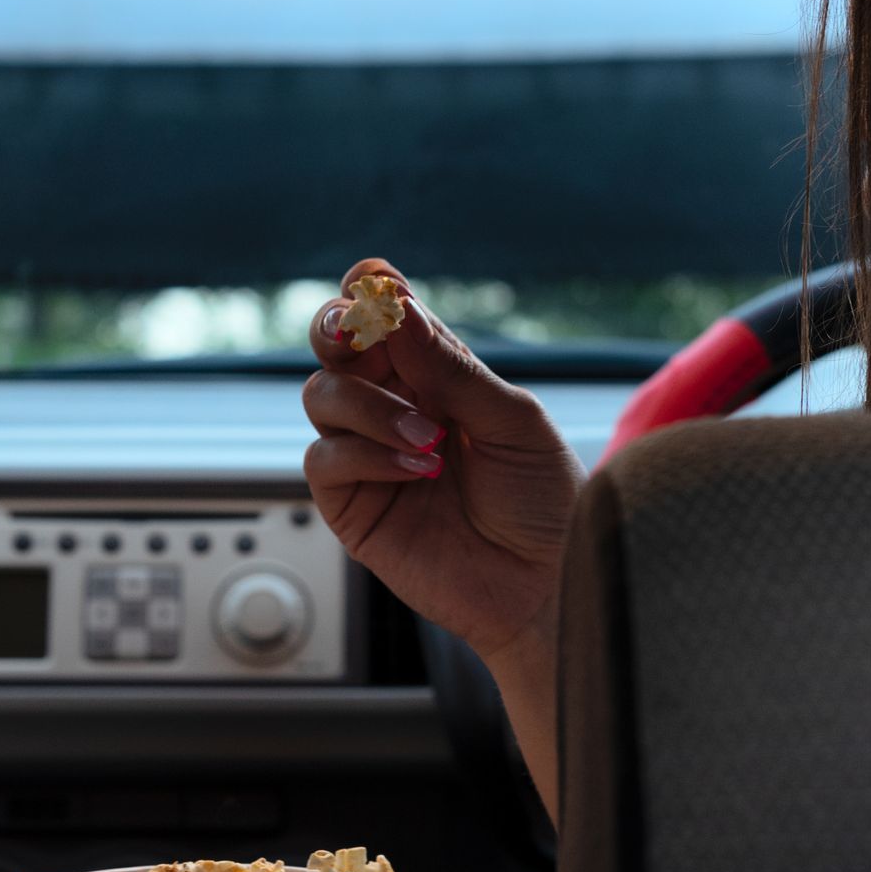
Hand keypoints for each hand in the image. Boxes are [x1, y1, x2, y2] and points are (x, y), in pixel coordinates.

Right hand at [302, 260, 584, 666]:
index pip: (386, 316)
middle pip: (334, 345)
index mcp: (437, 374)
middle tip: (357, 332)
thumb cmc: (544, 501)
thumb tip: (397, 307)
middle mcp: (395, 405)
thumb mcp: (512, 421)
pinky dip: (364, 453)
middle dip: (338, 328)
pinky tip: (415, 469)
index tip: (373, 285)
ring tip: (428, 438)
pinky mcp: (352, 504)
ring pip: (321, 395)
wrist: (548, 586)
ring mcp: (368, 453)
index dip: (370, 292)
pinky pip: (325, 458)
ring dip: (368, 405)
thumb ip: (451, 367)